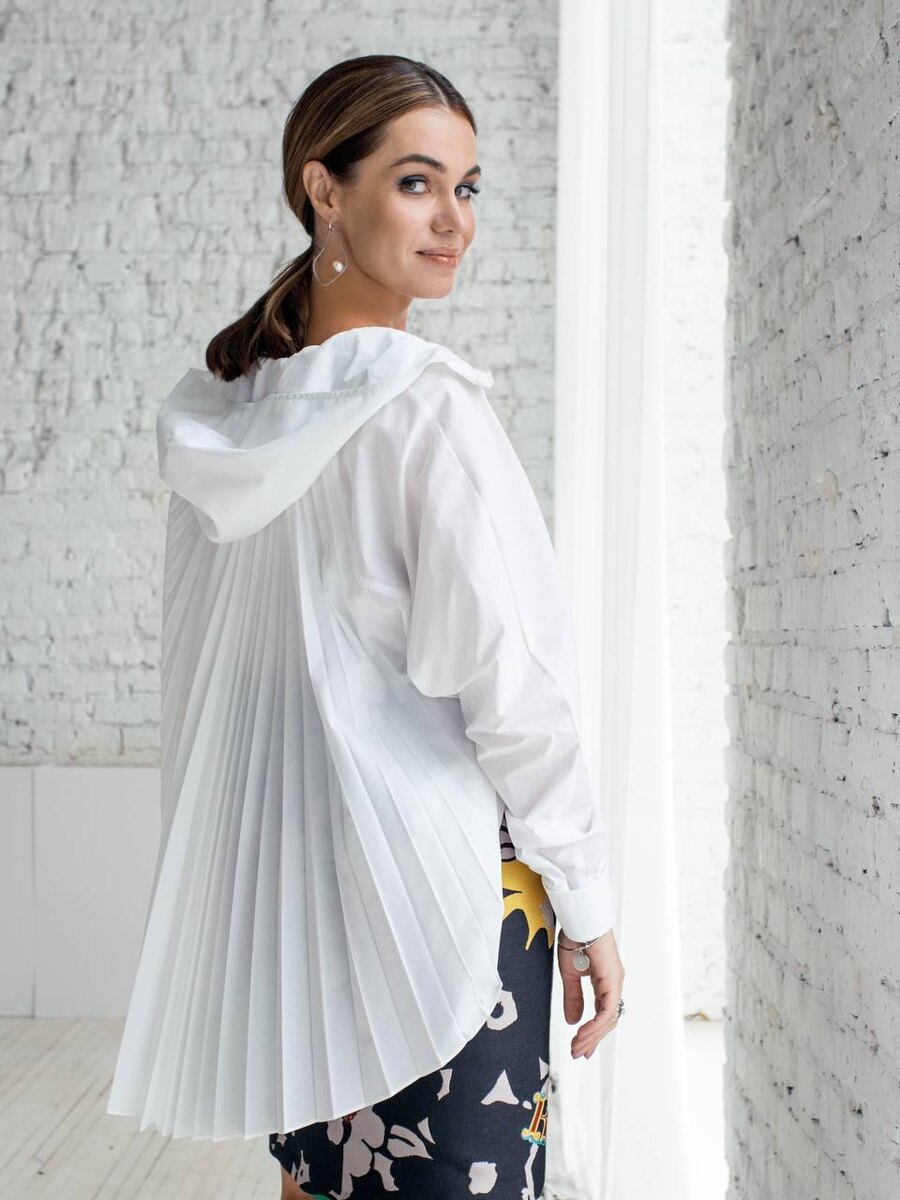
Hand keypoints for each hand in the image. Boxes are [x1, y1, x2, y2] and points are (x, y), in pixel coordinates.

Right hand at [557, 927, 624, 1058]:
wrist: (579, 920)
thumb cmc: (575, 938)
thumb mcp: (570, 974)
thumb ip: (573, 998)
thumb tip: (573, 1021)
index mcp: (605, 982)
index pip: (602, 1014)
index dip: (592, 1033)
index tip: (581, 1048)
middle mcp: (613, 984)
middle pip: (607, 1020)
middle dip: (592, 1039)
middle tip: (577, 1053)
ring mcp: (615, 982)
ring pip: (609, 1018)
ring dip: (592, 1036)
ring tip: (577, 1047)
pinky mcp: (613, 980)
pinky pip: (607, 1010)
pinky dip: (596, 1024)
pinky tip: (582, 1033)